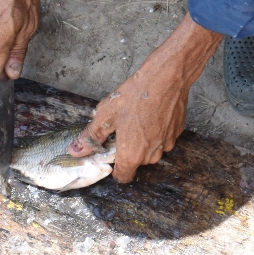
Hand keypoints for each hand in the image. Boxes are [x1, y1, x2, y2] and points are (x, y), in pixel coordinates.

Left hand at [69, 16, 221, 182]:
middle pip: (137, 162)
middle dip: (129, 149)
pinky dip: (157, 130)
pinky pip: (163, 138)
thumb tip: (76, 151)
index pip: (123, 177)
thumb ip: (91, 137)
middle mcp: (151, 155)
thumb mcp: (105, 114)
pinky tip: (152, 112)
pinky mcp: (177, 132)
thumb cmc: (136, 95)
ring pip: (151, 150)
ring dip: (144, 140)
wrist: (167, 77)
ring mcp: (167, 143)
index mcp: (132, 155)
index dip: (115, 167)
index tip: (112, 152)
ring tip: (138, 117)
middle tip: (123, 127)